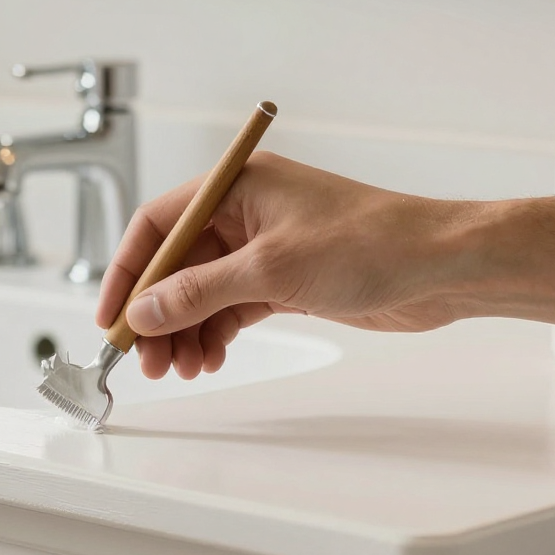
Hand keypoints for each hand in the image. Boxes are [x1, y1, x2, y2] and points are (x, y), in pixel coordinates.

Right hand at [94, 152, 477, 379]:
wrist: (441, 266)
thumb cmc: (372, 243)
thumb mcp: (272, 270)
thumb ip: (201, 291)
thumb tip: (146, 311)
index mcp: (238, 186)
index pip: (159, 223)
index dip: (129, 270)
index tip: (113, 316)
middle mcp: (246, 211)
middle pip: (176, 263)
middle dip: (157, 312)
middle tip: (146, 358)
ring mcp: (265, 247)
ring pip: (202, 291)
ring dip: (186, 330)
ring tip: (183, 368)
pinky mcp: (286, 279)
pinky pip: (231, 306)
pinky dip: (216, 333)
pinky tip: (211, 358)